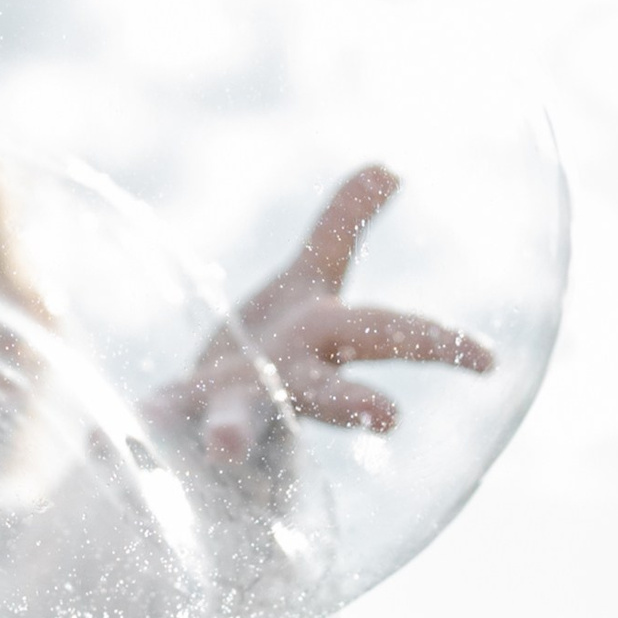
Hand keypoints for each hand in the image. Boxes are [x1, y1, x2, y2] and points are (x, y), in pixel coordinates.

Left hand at [167, 166, 494, 458]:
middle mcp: (284, 383)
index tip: (490, 363)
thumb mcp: (307, 281)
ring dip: (231, 431)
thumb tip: (389, 166)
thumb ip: (342, 227)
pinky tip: (126, 432)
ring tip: (222, 450)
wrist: (203, 425)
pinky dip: (146, 430)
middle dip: (356, 403)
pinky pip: (162, 422)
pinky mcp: (177, 417)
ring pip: (238, 420)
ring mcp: (230, 404)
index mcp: (323, 341)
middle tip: (391, 417)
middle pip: (328, 393)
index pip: (390, 336)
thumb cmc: (270, 348)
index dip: (440, 346)